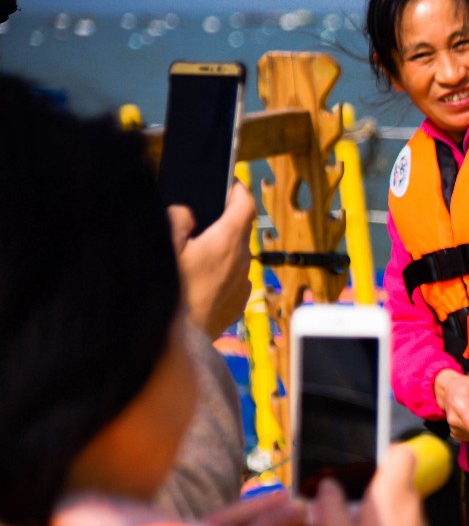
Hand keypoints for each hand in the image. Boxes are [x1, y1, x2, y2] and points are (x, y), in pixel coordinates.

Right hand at [169, 181, 254, 338]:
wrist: (178, 340)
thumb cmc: (171, 291)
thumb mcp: (166, 246)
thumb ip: (178, 221)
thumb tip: (187, 215)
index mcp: (229, 241)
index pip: (245, 206)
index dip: (238, 191)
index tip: (230, 185)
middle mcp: (243, 262)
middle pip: (240, 232)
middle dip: (225, 223)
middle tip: (202, 222)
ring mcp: (243, 284)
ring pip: (236, 258)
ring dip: (221, 252)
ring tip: (194, 257)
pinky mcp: (237, 304)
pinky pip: (232, 280)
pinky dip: (220, 275)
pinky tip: (198, 283)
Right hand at [315, 444, 433, 525]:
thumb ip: (329, 503)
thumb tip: (329, 484)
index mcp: (393, 493)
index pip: (402, 453)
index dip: (384, 453)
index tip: (362, 467)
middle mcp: (413, 505)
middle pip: (396, 482)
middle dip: (372, 490)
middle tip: (345, 508)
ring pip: (399, 508)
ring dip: (378, 515)